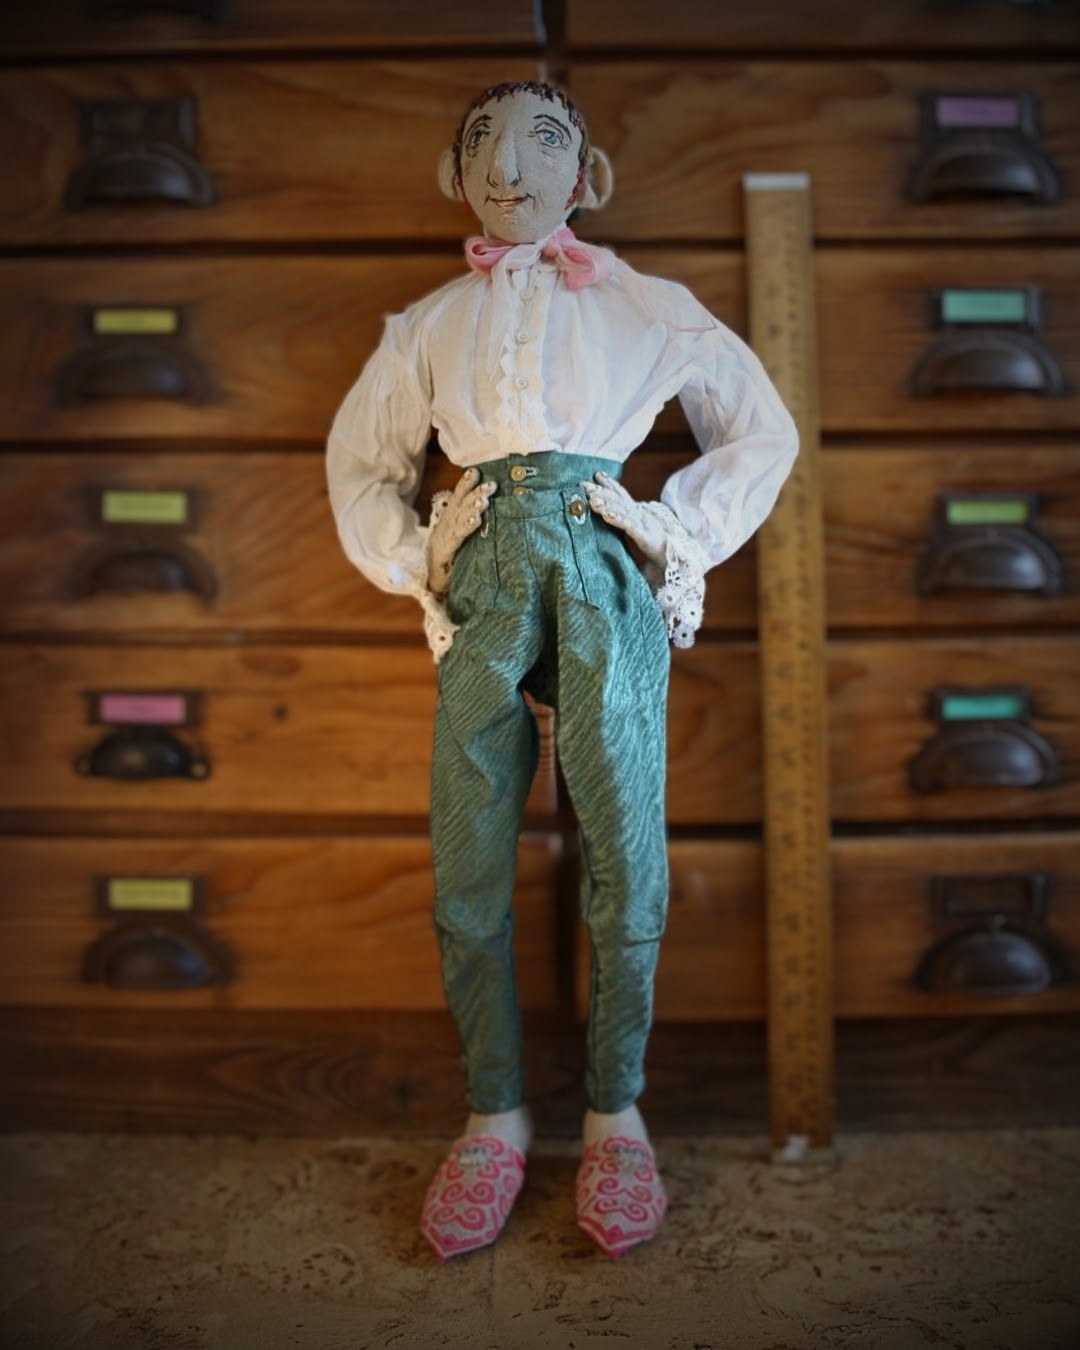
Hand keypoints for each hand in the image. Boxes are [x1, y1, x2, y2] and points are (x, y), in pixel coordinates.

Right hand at [426, 468, 496, 596]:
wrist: (436, 579)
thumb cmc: (453, 555)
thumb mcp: (460, 534)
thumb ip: (469, 520)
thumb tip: (487, 504)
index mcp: (451, 517)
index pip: (458, 497)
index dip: (465, 483)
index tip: (476, 471)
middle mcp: (447, 523)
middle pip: (462, 504)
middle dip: (476, 492)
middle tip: (492, 484)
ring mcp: (445, 536)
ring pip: (461, 518)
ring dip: (474, 507)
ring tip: (485, 500)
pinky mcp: (446, 549)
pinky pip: (459, 536)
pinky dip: (467, 526)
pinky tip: (476, 520)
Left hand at [581, 472, 667, 564]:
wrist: (672, 561)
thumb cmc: (654, 548)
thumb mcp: (637, 533)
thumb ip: (625, 524)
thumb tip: (608, 518)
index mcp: (637, 513)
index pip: (622, 495)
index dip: (610, 483)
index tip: (596, 474)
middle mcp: (640, 515)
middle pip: (618, 499)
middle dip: (601, 490)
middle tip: (584, 485)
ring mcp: (643, 524)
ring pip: (622, 510)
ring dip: (606, 503)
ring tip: (592, 500)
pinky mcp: (644, 536)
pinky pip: (629, 526)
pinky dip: (617, 519)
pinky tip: (606, 515)